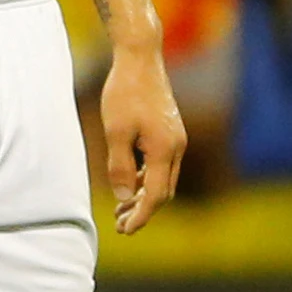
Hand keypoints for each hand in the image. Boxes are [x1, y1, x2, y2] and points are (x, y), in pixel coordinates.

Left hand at [100, 44, 186, 234]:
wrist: (140, 61)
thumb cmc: (124, 94)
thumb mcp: (114, 131)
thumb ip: (119, 166)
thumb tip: (124, 197)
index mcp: (165, 150)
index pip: (156, 195)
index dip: (141, 216)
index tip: (125, 231)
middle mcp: (177, 148)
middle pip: (163, 191)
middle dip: (143, 210)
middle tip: (119, 225)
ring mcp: (175, 139)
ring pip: (163, 179)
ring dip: (143, 196)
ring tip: (120, 210)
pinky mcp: (169, 133)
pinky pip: (160, 165)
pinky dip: (146, 179)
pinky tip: (129, 184)